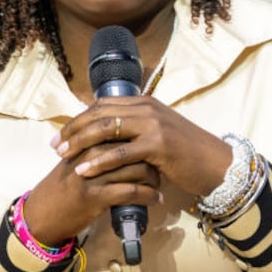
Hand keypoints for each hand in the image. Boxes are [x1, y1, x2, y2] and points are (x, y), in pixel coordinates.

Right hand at [22, 141, 161, 244]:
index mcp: (85, 141)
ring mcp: (92, 174)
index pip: (119, 129)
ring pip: (134, 167)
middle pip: (131, 145)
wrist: (43, 213)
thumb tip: (122, 137)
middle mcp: (89, 153)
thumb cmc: (61, 187)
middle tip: (163, 163)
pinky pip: (130, 191)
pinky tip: (156, 199)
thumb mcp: (75, 159)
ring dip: (153, 177)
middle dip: (152, 154)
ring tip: (160, 183)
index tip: (154, 144)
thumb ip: (93, 145)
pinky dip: (148, 195)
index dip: (140, 135)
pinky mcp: (96, 196)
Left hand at [54, 96, 233, 200]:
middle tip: (56, 146)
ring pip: (106, 129)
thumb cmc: (185, 153)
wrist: (215, 163)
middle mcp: (146, 107)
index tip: (62, 133)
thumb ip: (135, 128)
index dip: (78, 118)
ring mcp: (153, 124)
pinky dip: (99, 161)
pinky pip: (120, 152)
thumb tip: (106, 133)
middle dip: (73, 129)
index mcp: (144, 102)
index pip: (102, 104)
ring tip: (64, 156)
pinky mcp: (158, 144)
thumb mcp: (158, 133)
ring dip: (80, 142)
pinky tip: (84, 169)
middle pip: (99, 113)